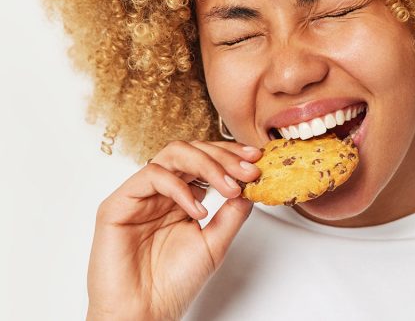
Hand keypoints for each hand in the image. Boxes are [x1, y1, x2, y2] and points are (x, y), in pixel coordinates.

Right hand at [86, 140, 261, 320]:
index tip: (256, 160)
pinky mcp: (118, 203)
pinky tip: (197, 211)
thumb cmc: (173, 284)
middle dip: (225, 157)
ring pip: (173, 154)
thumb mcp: (215, 243)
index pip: (206, 160)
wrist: (143, 314)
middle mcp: (161, 191)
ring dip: (208, 164)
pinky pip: (152, 176)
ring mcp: (140, 194)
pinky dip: (181, 188)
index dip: (231, 156)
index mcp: (181, 197)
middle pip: (192, 150)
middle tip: (249, 170)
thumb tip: (250, 185)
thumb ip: (232, 213)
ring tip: (229, 187)